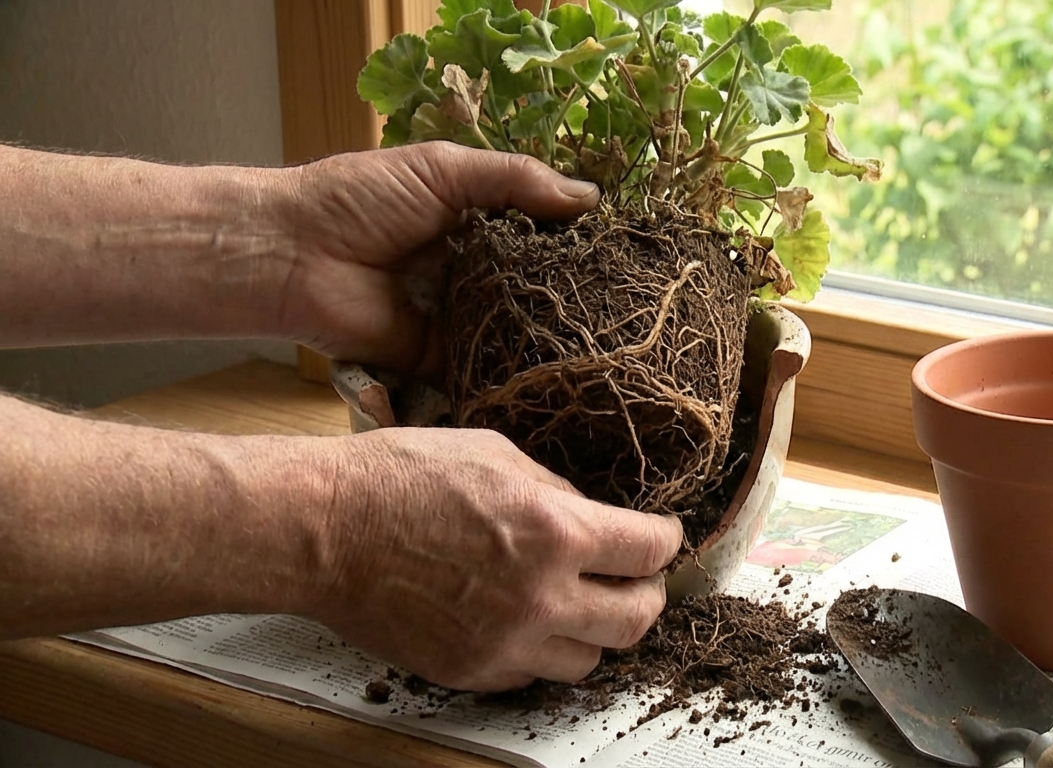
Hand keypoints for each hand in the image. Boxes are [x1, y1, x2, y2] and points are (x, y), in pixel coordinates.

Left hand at [274, 143, 599, 374]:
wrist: (290, 256)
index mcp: (475, 220)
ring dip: (550, 336)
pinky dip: (512, 372)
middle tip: (630, 310)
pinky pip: (484, 368)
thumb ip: (515, 180)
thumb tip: (592, 200)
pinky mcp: (439, 359)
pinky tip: (560, 377)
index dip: (578, 242)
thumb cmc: (358, 199)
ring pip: (517, 329)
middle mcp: (473, 270)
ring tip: (610, 348)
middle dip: (573, 296)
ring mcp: (458, 316)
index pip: (541, 232)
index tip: (629, 255)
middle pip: (536, 285)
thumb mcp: (443, 170)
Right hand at [311, 426, 681, 691]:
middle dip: (647, 595)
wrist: (322, 529)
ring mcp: (504, 644)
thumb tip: (592, 516)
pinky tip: (527, 622)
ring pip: (589, 661)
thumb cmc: (399, 477)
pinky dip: (541, 653)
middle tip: (636, 580)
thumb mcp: (497, 453)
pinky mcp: (469, 671)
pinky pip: (532, 677)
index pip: (650, 552)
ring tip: (579, 605)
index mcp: (556, 531)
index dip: (665, 541)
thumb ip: (557, 491)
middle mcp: (540, 597)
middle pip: (637, 620)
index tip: (661, 537)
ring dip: (594, 632)